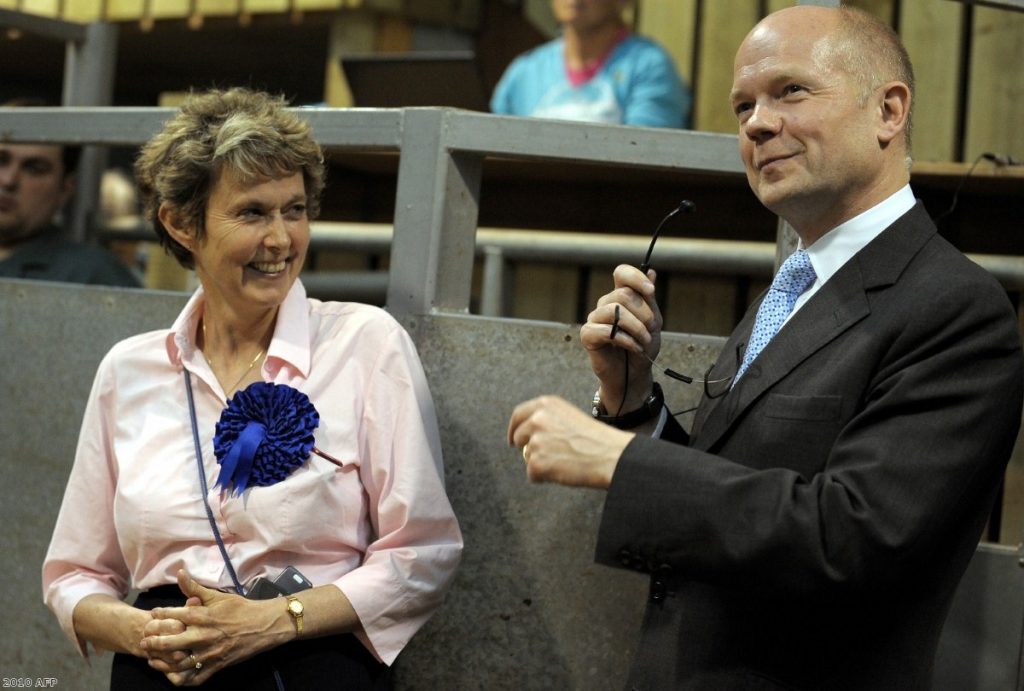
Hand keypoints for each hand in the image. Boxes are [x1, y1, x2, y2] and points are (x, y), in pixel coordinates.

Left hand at [141, 569, 289, 685]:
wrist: (265, 625)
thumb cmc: (241, 608)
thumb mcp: (219, 596)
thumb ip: (195, 587)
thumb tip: (179, 572)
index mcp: (203, 616)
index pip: (173, 616)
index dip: (159, 615)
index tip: (152, 615)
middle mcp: (204, 636)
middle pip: (170, 643)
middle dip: (153, 643)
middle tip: (144, 642)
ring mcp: (210, 653)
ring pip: (179, 663)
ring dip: (163, 663)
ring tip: (152, 660)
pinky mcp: (217, 666)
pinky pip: (195, 678)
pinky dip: (182, 678)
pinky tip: (173, 674)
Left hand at [508, 395, 633, 488]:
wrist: (611, 455)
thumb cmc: (596, 439)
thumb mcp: (569, 416)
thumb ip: (547, 420)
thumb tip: (529, 435)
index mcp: (546, 404)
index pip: (518, 415)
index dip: (514, 429)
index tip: (513, 439)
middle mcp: (537, 419)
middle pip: (519, 437)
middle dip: (530, 448)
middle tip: (552, 455)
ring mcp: (535, 440)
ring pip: (527, 456)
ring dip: (541, 462)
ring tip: (565, 461)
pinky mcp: (536, 462)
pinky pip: (533, 474)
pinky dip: (545, 477)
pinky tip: (563, 471)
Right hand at [581, 265, 662, 412]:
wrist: (634, 374)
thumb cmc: (642, 346)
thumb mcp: (653, 321)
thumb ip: (649, 299)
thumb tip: (652, 272)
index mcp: (620, 296)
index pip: (621, 273)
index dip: (636, 277)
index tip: (651, 292)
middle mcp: (605, 304)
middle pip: (623, 294)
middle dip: (643, 313)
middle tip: (651, 330)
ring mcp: (595, 319)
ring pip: (614, 311)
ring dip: (636, 328)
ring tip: (643, 341)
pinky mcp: (588, 336)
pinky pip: (606, 331)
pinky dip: (626, 340)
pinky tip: (634, 347)